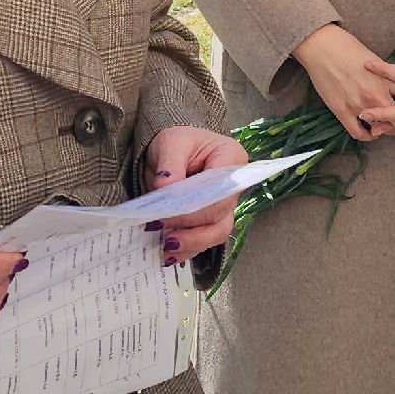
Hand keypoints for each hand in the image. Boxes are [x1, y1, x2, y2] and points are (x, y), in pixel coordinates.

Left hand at [145, 126, 247, 266]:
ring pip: (217, 232)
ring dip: (192, 243)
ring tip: (166, 248)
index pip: (220, 189)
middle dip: (191, 228)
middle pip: (220, 214)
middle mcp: (233, 185)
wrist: (170, 151)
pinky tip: (168, 253)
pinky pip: (205, 241)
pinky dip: (187, 249)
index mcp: (231, 158)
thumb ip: (170, 164)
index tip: (166, 212)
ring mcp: (224, 205)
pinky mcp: (211, 220)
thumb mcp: (170, 142)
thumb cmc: (176, 141)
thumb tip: (166, 188)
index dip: (195, 206)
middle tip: (161, 231)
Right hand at [291, 24, 394, 142]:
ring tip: (394, 136)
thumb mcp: (376, 59)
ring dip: (390, 134)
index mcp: (388, 77)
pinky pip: (359, 133)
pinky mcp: (343, 110)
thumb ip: (390, 75)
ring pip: (382, 128)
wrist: (322, 47)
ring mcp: (360, 103)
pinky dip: (367, 136)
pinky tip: (370, 132)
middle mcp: (377, 92)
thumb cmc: (349, 48)